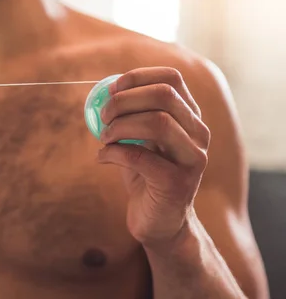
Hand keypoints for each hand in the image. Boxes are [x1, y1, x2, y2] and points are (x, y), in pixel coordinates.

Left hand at [97, 67, 209, 248]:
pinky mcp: (178, 183)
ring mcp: (193, 158)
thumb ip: (128, 115)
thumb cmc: (145, 173)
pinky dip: (113, 153)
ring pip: (158, 123)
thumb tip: (101, 93)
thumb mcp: (138, 138)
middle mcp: (198, 133)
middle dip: (124, 101)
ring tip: (104, 138)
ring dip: (120, 127)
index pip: (172, 78)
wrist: (159, 221)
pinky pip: (140, 157)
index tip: (111, 89)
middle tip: (102, 115)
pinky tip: (103, 158)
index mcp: (189, 116)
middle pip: (164, 96)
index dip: (138, 77)